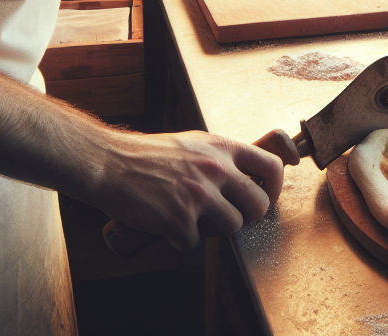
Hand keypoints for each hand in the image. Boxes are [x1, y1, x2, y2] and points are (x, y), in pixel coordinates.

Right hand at [93, 129, 283, 251]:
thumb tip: (244, 173)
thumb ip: (220, 156)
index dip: (275, 188)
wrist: (111, 164)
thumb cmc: (150, 154)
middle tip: (233, 217)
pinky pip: (194, 244)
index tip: (266, 198)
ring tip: (199, 222)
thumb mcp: (195, 143)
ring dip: (217, 232)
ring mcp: (199, 195)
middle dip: (250, 217)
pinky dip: (183, 242)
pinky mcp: (179, 219)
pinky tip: (171, 229)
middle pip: (259, 205)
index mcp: (223, 147)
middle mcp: (216, 169)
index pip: (272, 166)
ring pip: (232, 227)